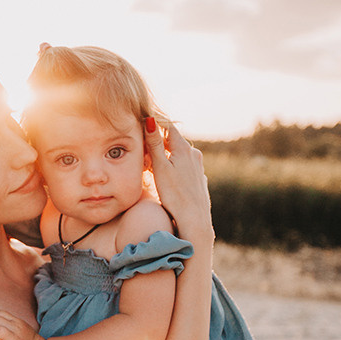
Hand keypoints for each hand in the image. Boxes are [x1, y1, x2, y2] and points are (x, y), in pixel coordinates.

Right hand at [144, 120, 212, 247]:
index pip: (168, 127)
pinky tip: (167, 178)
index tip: (142, 122)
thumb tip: (149, 120)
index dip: (155, 123)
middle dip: (158, 143)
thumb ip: (155, 143)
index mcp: (184, 149)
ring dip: (166, 156)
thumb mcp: (160, 167)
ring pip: (179, 155)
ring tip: (151, 165)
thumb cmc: (174, 195)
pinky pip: (184, 166)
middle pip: (173, 141)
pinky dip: (174, 167)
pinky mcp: (199, 178)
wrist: (194, 219)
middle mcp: (194, 154)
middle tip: (142, 148)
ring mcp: (198, 167)